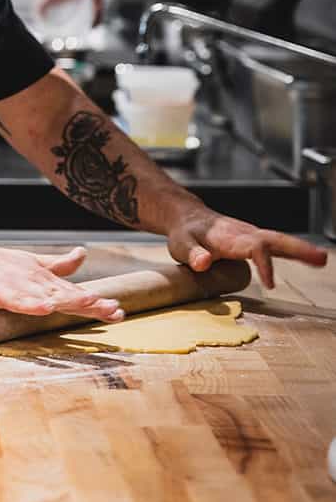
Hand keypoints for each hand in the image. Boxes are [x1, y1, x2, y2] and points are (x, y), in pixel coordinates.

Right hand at [0, 241, 123, 321]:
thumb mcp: (29, 263)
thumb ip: (56, 263)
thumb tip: (82, 254)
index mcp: (43, 278)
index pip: (74, 292)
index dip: (95, 302)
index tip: (117, 311)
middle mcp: (35, 280)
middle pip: (68, 294)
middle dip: (93, 303)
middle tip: (115, 311)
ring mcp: (18, 285)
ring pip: (49, 295)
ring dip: (71, 299)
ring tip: (93, 303)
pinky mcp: (0, 291)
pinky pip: (19, 299)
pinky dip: (33, 303)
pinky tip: (46, 307)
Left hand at [166, 204, 326, 288]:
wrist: (186, 217)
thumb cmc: (184, 233)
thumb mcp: (181, 245)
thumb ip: (192, 254)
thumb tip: (204, 262)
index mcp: (229, 237)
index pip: (254, 247)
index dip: (265, 264)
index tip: (271, 284)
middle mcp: (244, 234)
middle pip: (275, 239)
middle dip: (298, 249)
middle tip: (321, 258)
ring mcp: (250, 235)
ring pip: (279, 241)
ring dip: (302, 250)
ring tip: (323, 259)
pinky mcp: (253, 240)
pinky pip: (276, 245)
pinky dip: (295, 250)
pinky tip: (311, 258)